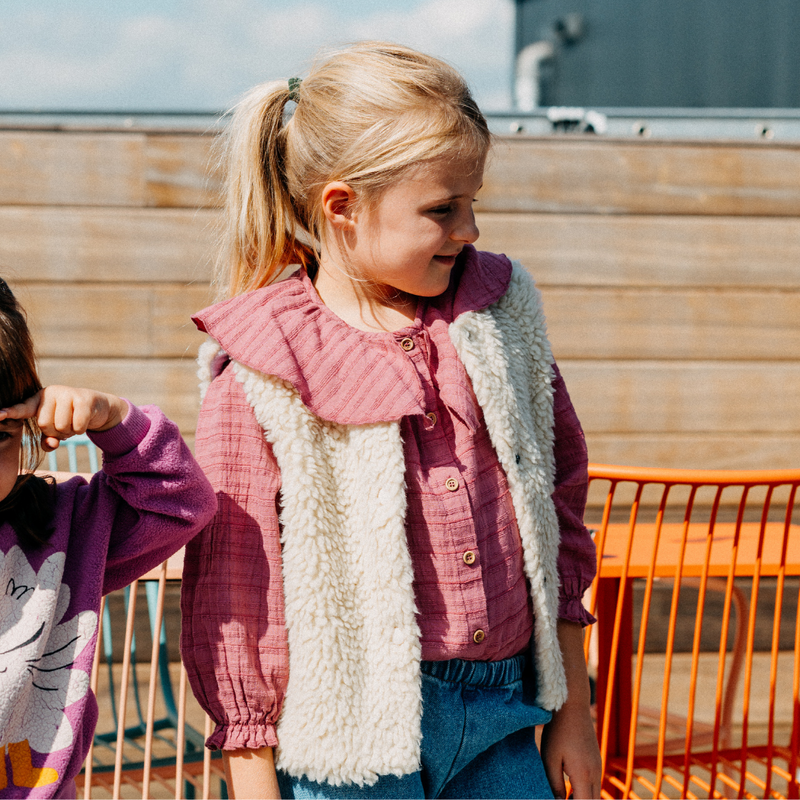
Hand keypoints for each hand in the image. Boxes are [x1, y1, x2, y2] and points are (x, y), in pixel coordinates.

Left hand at [0, 386, 127, 450]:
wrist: (98, 408)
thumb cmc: (71, 419)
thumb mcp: (57, 430)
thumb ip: (49, 440)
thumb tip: (51, 444)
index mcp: (39, 399)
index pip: (22, 408)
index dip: (10, 412)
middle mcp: (51, 393)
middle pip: (44, 424)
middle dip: (56, 432)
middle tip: (65, 427)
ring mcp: (67, 393)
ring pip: (61, 426)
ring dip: (70, 432)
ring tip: (74, 424)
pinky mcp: (83, 399)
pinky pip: (77, 426)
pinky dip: (81, 430)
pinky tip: (85, 421)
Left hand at [541, 621, 602, 798]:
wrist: (572, 705)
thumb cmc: (558, 731)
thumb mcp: (550, 758)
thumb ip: (555, 784)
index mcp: (584, 775)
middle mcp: (596, 773)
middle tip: (561, 799)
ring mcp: (598, 766)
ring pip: (594, 793)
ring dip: (581, 798)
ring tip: (563, 796)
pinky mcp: (596, 759)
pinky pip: (594, 783)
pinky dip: (584, 791)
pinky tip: (568, 790)